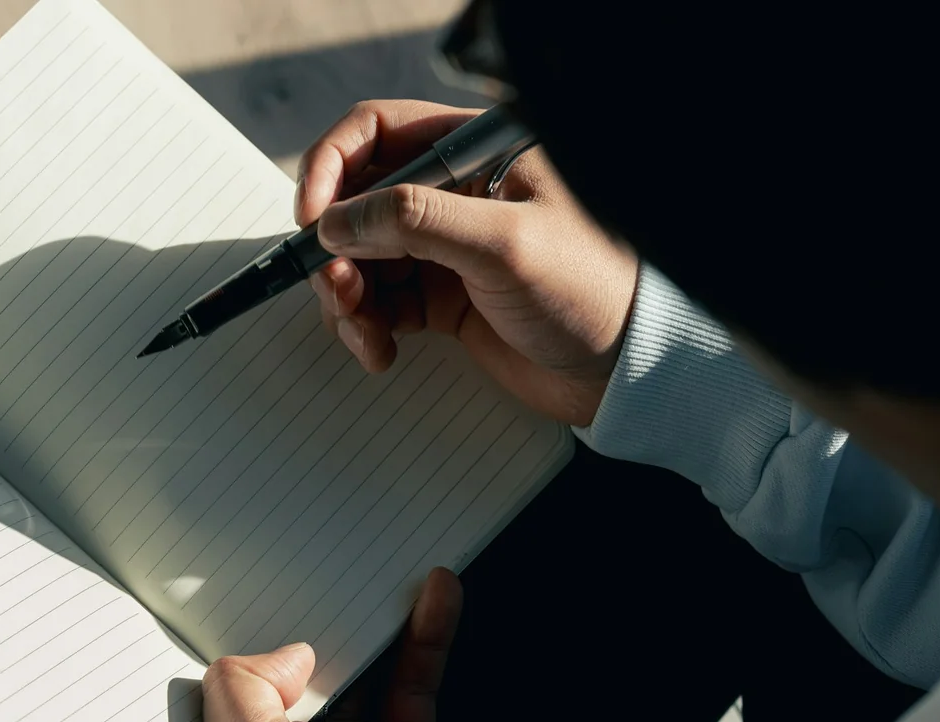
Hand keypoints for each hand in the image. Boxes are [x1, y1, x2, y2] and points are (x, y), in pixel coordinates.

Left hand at [200, 569, 513, 721]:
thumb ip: (243, 692)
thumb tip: (282, 655)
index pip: (219, 695)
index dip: (223, 644)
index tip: (230, 594)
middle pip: (289, 675)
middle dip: (300, 622)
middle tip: (310, 566)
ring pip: (357, 670)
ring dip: (372, 621)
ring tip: (381, 568)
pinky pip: (414, 684)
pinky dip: (427, 639)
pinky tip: (437, 598)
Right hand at [296, 100, 639, 426]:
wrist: (625, 370)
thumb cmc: (593, 291)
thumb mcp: (504, 244)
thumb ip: (417, 221)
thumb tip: (340, 220)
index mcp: (474, 152)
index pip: (377, 133)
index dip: (331, 170)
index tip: (314, 220)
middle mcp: (454, 192)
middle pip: (356, 201)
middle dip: (334, 249)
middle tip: (339, 291)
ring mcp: (444, 245)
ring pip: (358, 257)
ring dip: (344, 297)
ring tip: (364, 332)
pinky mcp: (441, 295)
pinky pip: (378, 302)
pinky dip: (365, 326)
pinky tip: (379, 348)